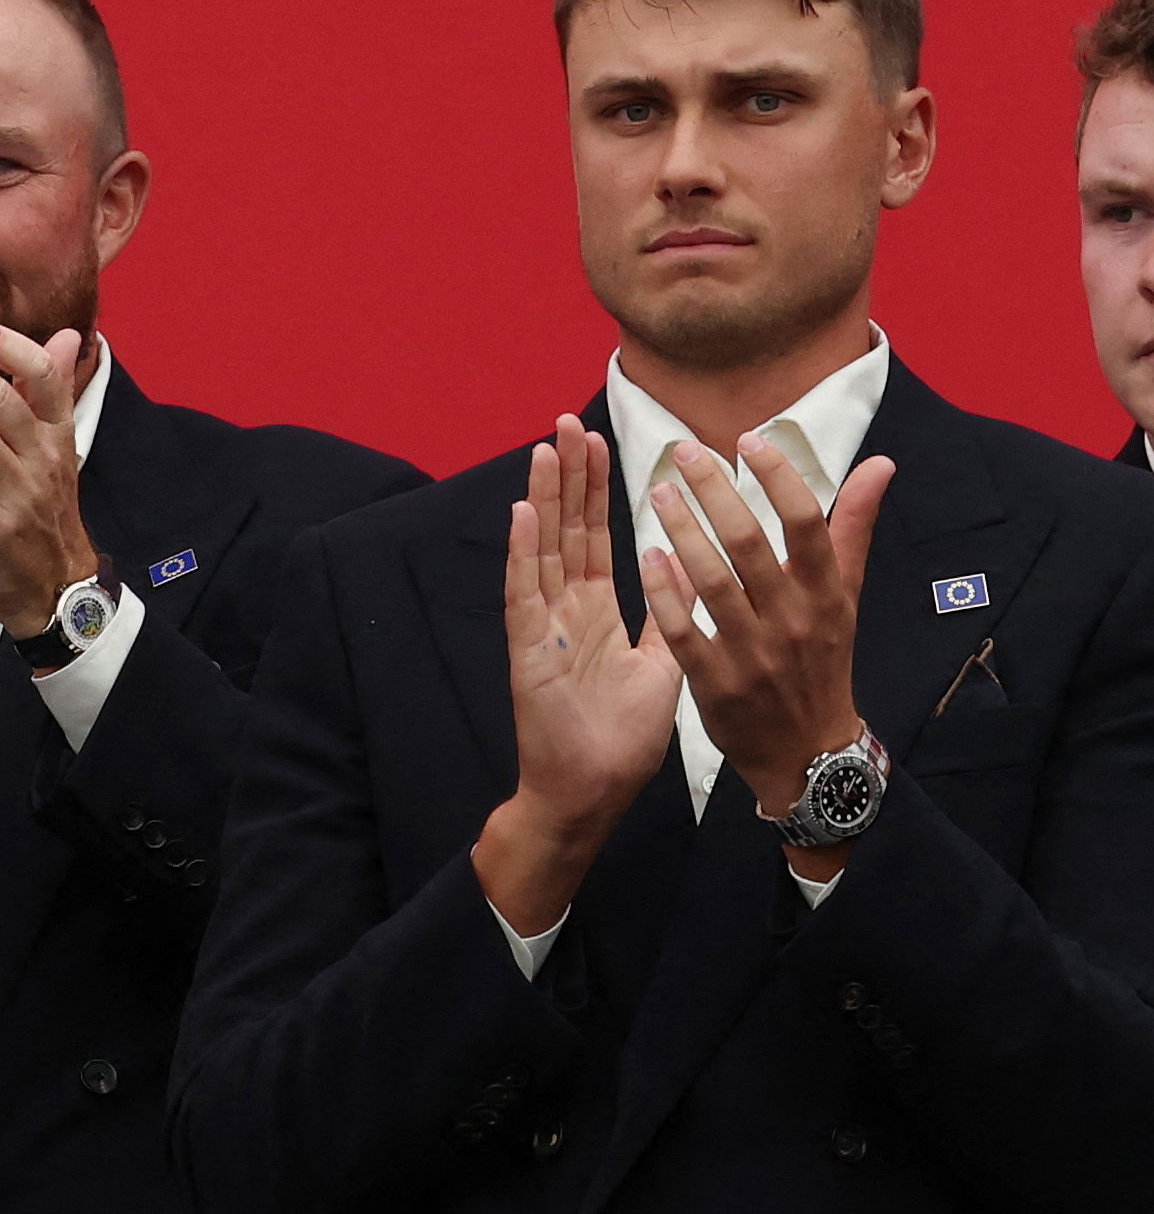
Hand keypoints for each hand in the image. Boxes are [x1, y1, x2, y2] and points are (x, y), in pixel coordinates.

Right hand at [472, 418, 682, 934]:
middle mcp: (564, 610)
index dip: (598, 491)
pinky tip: (524, 512)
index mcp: (595, 612)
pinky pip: (525, 593)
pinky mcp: (530, 650)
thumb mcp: (660, 667)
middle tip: (569, 423)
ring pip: (542, 548)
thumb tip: (691, 580)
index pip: (595, 537)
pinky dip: (523, 552)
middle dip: (570, 477)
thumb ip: (669, 621)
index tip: (603, 444)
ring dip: (544, 498)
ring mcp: (543, 626)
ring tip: (547, 448)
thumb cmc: (620, 738)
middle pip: (566, 530)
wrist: (593, 790)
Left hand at [641, 435, 892, 843]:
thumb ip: (852, 529)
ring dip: (682, 532)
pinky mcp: (716, 684)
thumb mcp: (846, 599)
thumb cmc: (822, 661)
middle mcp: (793, 620)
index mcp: (826, 595)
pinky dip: (664, 593)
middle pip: (750, 543)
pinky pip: (684, 631)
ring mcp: (753, 654)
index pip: (807, 523)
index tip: (747, 439)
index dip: (778, 477)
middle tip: (682, 452)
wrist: (808, 751)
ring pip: (712, 582)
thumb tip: (880, 464)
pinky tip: (647, 556)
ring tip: (658, 493)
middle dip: (715, 492)